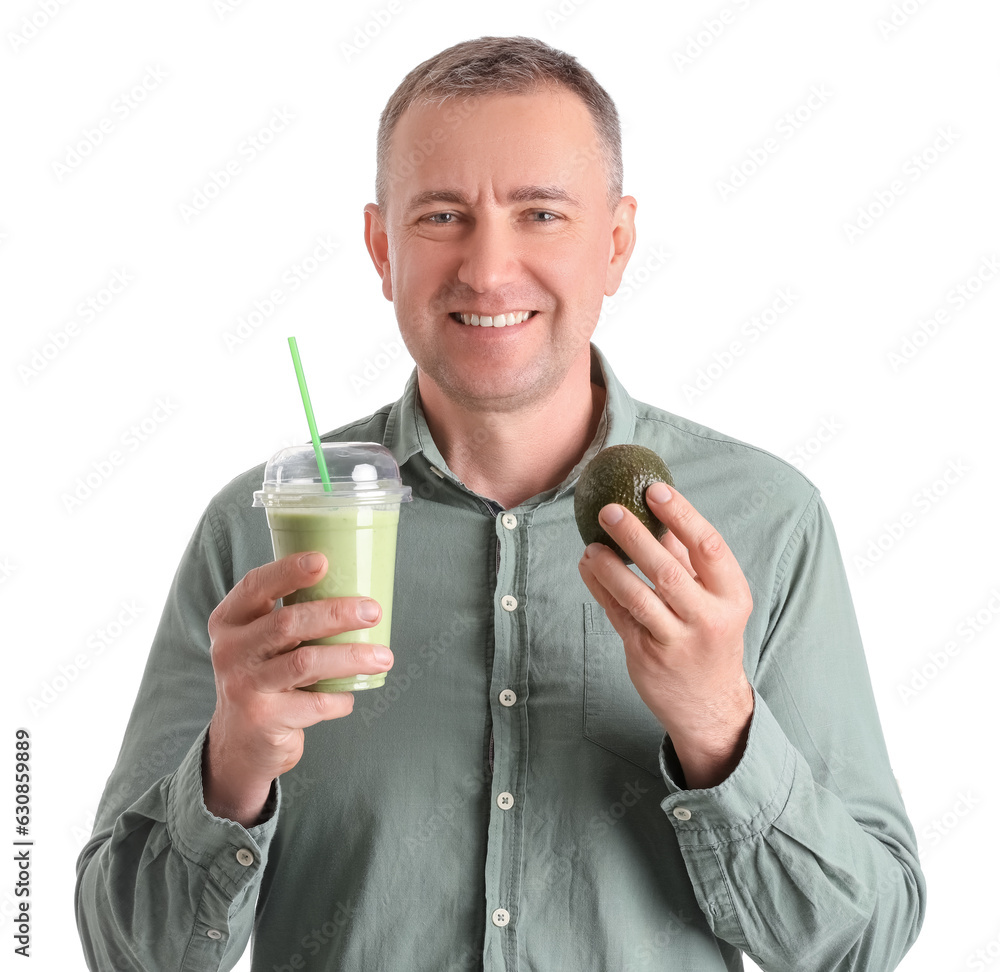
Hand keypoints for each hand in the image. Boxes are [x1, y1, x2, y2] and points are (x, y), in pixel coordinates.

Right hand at [203, 552, 392, 825]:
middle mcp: (230, 650)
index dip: (288, 570)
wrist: (240, 742)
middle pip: (288, 623)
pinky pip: (315, 702)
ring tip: (384, 656)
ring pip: (306, 663)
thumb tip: (357, 589)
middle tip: (373, 611)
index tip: (323, 560)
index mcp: (230, 620)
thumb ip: (292, 617)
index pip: (256, 586)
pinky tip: (350, 695)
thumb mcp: (262, 642)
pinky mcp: (263, 718)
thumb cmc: (266, 677)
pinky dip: (340, 698)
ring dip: (352, 657)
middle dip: (337, 614)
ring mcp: (244, 685)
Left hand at [577, 482, 753, 788]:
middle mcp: (708, 619)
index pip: (709, 547)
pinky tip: (587, 567)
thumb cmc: (710, 635)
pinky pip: (618, 615)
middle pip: (667, 571)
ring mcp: (676, 641)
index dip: (682, 515)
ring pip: (637, 596)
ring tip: (590, 545)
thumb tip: (655, 509)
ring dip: (609, 566)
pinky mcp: (646, 656)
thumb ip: (687, 558)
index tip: (655, 491)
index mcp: (732, 596)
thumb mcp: (713, 598)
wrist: (709, 703)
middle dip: (634, 536)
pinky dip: (600, 588)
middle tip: (608, 510)